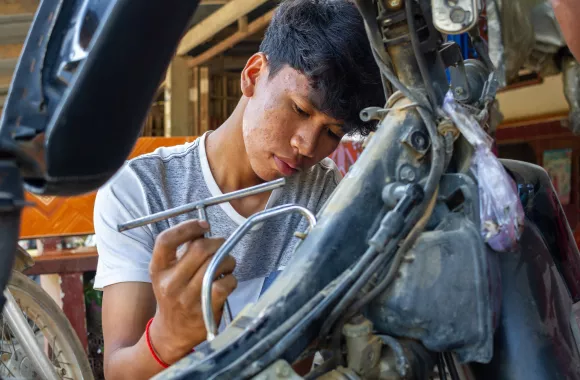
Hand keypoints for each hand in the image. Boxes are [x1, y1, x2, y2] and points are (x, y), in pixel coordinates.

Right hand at [147, 219, 236, 363]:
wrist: (172, 333)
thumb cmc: (174, 296)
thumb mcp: (167, 273)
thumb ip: (181, 252)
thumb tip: (203, 230)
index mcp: (158, 269)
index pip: (166, 240)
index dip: (187, 227)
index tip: (203, 225)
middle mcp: (169, 283)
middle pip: (199, 248)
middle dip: (217, 242)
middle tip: (221, 246)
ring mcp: (187, 297)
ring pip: (216, 263)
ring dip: (228, 259)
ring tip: (226, 264)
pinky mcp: (205, 308)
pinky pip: (225, 283)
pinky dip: (231, 278)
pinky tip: (227, 280)